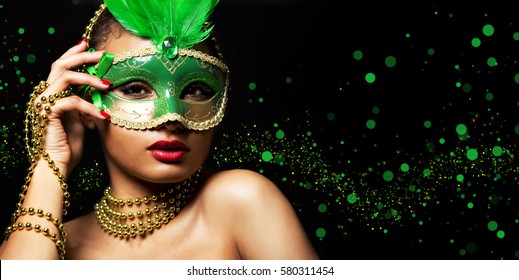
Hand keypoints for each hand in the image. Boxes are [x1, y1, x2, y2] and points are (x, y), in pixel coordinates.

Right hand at [34, 39, 110, 175]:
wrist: (59, 164)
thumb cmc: (70, 143)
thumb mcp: (82, 119)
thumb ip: (86, 103)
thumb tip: (102, 90)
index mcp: (52, 94)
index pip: (61, 66)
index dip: (74, 53)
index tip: (89, 44)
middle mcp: (44, 95)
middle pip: (61, 64)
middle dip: (83, 57)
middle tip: (102, 55)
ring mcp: (44, 103)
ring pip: (66, 77)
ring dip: (89, 79)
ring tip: (107, 84)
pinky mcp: (48, 113)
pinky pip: (72, 101)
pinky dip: (90, 107)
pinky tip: (103, 115)